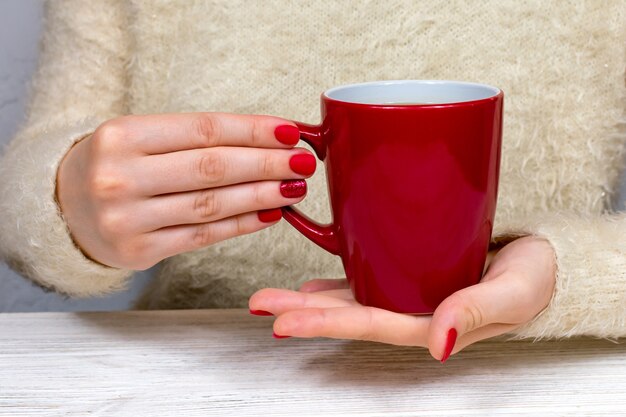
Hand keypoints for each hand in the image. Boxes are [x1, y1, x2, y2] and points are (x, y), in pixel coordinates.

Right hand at [56, 113, 312, 268]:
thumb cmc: (117, 164)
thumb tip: (269, 141)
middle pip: (212, 168)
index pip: (204, 130)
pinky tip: (269, 214)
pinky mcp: (138, 251)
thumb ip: (197, 139)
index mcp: (123, 135)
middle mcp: (120, 176)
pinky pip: (203, 236)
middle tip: (303, 162)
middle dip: (266, 164)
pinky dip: (240, 225)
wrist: (64, 206)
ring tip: (294, 188)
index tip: (291, 132)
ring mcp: (127, 218)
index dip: (253, 131)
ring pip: (211, 205)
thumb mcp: (142, 137)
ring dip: (261, 196)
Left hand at [249, 236, 555, 361]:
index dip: (326, 323)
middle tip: (260, 305)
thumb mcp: (512, 295)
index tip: (284, 322)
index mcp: (429, 324)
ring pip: (351, 297)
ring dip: (309, 298)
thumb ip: (476, 314)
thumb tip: (439, 344)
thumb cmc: (533, 279)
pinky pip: (368, 275)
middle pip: (348, 313)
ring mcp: (408, 291)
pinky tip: (312, 282)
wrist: (541, 259)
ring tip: (271, 298)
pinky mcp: (410, 269)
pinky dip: (337, 280)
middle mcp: (411, 311)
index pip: (369, 324)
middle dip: (302, 312)